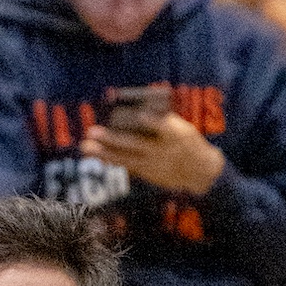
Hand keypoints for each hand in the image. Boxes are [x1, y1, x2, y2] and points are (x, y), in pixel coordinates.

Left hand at [81, 86, 225, 196]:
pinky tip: (97, 155)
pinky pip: (127, 166)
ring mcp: (154, 164)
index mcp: (177, 135)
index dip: (153, 121)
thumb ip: (162, 121)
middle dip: (112, 138)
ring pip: (126, 158)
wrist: (200, 172)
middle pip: (136, 144)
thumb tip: (136, 111)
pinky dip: (111, 160)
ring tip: (86, 146)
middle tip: (92, 131)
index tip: (141, 114)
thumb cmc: (188, 142)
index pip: (165, 127)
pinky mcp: (149, 173)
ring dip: (104, 152)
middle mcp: (163, 151)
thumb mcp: (183, 129)